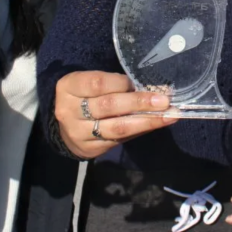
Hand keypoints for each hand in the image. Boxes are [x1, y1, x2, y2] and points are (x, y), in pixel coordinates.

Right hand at [54, 70, 177, 158]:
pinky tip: (155, 125)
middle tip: (164, 100)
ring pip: (116, 127)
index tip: (138, 82)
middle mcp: (69, 111)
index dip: (120, 82)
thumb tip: (152, 87)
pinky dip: (139, 131)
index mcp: (69, 87)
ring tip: (168, 116)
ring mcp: (78, 133)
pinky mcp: (89, 149)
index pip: (96, 83)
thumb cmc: (83, 96)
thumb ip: (113, 84)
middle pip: (109, 105)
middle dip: (139, 102)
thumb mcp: (88, 83)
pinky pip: (118, 140)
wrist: (63, 127)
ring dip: (146, 121)